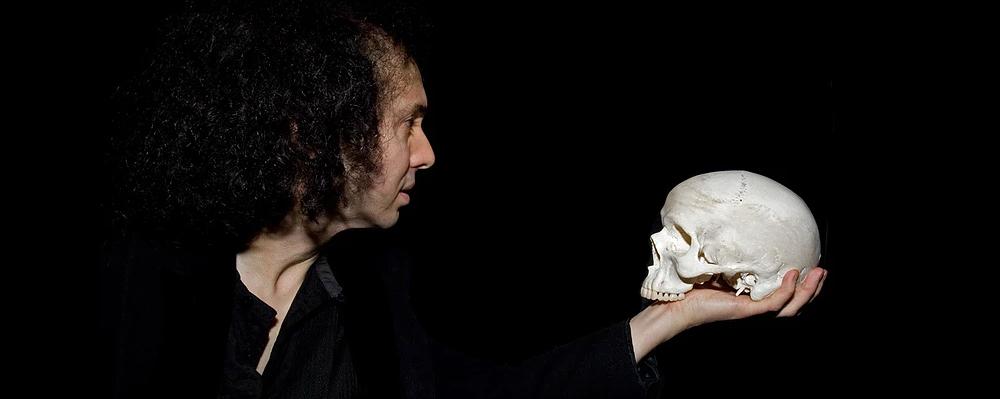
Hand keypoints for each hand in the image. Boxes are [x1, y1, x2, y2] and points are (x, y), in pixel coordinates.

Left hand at [629, 267, 826, 360]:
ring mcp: (753, 314)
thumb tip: (742, 233)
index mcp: (754, 302)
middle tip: (824, 271)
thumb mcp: (721, 268)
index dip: (803, 286)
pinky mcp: (746, 313)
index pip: (786, 298)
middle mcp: (757, 310)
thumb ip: (736, 259)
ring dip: (807, 292)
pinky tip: (792, 276)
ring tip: (817, 273)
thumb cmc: (695, 286)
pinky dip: (785, 291)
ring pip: (790, 308)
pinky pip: (773, 305)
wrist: (677, 303)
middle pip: (795, 306)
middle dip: (813, 290)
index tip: (814, 267)